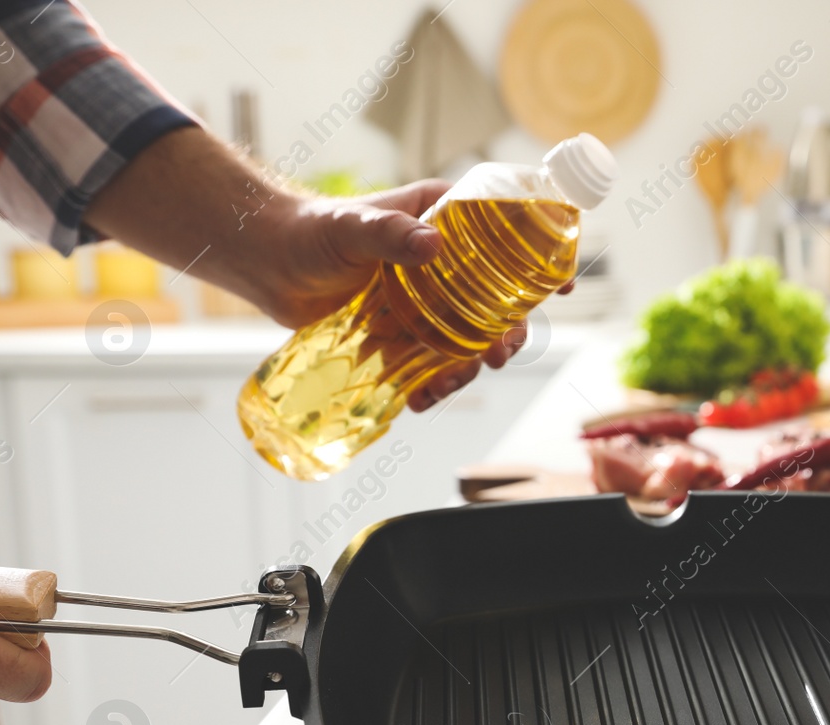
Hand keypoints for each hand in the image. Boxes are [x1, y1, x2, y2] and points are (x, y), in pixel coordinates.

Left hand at [248, 180, 544, 412]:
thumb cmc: (309, 230)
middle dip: (507, 334)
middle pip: (497, 301)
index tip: (562, 287)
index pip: (507, 238)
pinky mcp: (402, 332)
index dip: (541, 263)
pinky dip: (432, 384)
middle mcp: (442, 262)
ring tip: (451, 384)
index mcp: (442, 221)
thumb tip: (432, 246)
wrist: (267, 263)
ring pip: (467, 338)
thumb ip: (389, 233)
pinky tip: (422, 399)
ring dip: (468, 367)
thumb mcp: (351, 226)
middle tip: (500, 355)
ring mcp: (424, 301)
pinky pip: (431, 362)